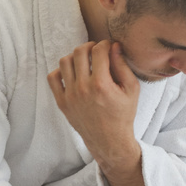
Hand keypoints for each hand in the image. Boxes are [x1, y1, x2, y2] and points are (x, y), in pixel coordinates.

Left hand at [47, 40, 139, 165]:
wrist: (109, 140)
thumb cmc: (123, 115)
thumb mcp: (132, 89)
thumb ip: (122, 66)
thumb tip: (114, 46)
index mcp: (101, 84)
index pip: (98, 51)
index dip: (104, 44)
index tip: (108, 46)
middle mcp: (83, 88)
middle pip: (79, 52)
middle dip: (89, 47)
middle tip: (96, 51)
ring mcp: (70, 95)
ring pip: (64, 61)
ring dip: (75, 57)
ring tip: (84, 62)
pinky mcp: (62, 102)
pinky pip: (53, 77)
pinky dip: (60, 70)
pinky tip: (72, 73)